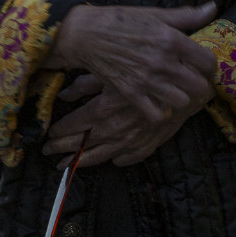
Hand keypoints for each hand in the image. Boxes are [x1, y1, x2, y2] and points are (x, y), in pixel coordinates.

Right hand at [39, 2, 217, 163]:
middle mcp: (162, 62)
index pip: (208, 62)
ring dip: (182, 98)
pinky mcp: (131, 93)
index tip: (204, 66)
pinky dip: (161, 111)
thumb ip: (186, 15)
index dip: (210, 66)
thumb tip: (213, 7)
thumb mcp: (155, 14)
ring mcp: (146, 80)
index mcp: (171, 39)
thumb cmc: (121, 21)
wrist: (86, 35)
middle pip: (199, 86)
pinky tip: (159, 101)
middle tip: (194, 81)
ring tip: (177, 90)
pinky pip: (157, 114)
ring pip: (181, 102)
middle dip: (200, 85)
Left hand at [43, 77, 195, 165]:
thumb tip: (64, 94)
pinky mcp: (148, 145)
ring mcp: (131, 140)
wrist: (186, 85)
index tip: (48, 135)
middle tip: (48, 152)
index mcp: (103, 109)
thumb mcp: (112, 71)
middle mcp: (114, 129)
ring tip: (66, 165)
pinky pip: (129, 158)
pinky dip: (118, 160)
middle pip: (82, 144)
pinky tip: (111, 160)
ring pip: (100, 156)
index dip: (58, 131)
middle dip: (62, 149)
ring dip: (81, 161)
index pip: (73, 125)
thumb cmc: (147, 71)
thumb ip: (85, 84)